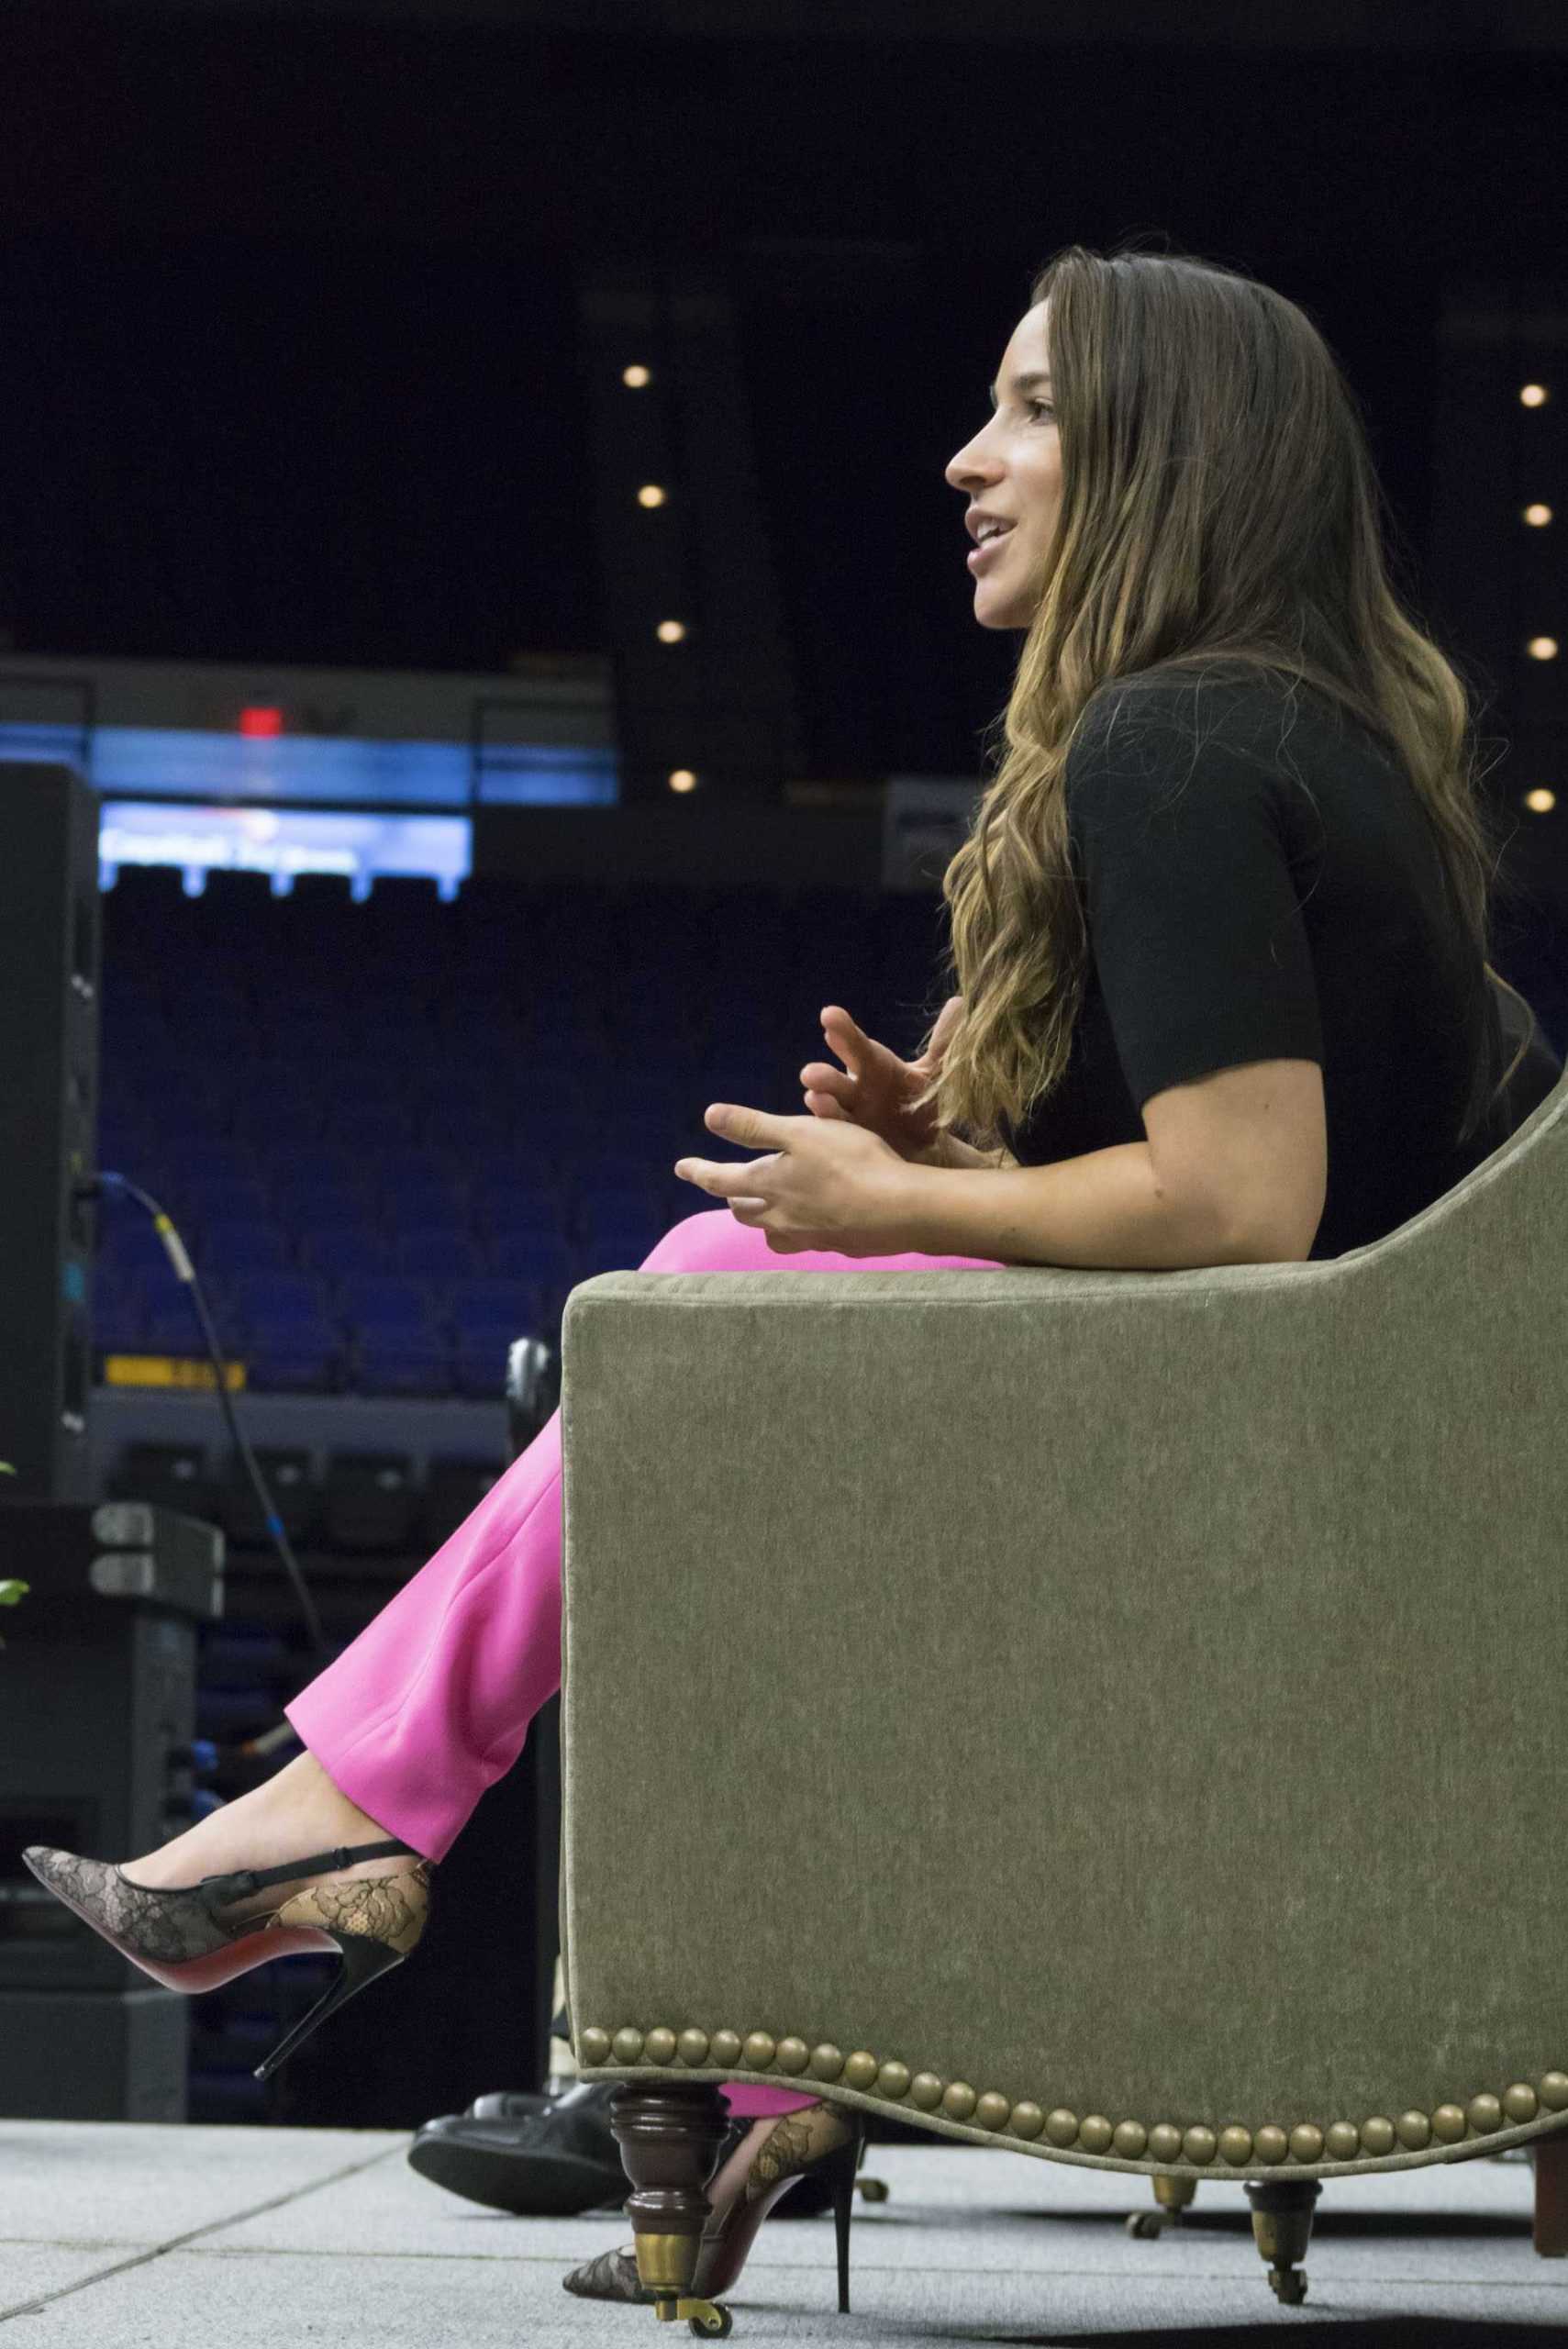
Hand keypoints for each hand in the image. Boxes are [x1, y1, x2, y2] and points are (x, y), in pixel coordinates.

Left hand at [675, 1102, 911, 1254]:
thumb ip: (753, 1126)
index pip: (720, 1180)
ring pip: (772, 1234)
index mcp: (767, 1186)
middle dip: (731, 1198)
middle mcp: (781, 1218)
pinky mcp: (836, 1246)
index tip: (681, 1167)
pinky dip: (797, 1231)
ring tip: (764, 1211)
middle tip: (725, 1189)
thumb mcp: (800, 1133)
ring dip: (762, 1220)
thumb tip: (709, 1116)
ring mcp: (808, 1238)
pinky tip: (811, 1224)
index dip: (699, 1171)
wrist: (900, 1211)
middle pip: (745, 1212)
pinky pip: (804, 1242)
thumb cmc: (851, 1162)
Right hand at [799, 997, 963, 1163]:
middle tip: (810, 1071)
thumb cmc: (923, 1102)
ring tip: (813, 1096)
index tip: (829, 1014)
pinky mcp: (853, 1143)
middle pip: (837, 1079)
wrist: (929, 1148)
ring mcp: (852, 1117)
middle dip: (823, 1075)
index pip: (856, 1045)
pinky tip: (823, 1128)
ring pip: (832, 1108)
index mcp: (874, 1067)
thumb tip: (960, 1003)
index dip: (843, 1031)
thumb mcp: (934, 1071)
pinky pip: (841, 1137)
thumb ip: (943, 1041)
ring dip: (822, 1103)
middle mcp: (857, 1089)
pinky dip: (832, 1131)